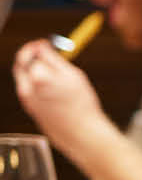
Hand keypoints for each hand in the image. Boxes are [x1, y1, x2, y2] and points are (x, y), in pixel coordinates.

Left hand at [12, 39, 104, 153]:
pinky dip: (37, 87)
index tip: (45, 44)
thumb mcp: (72, 74)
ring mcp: (27, 102)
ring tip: (55, 78)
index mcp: (38, 76)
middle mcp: (27, 89)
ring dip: (34, 72)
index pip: (30, 52)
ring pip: (25, 79)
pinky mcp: (31, 112)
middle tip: (42, 54)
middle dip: (30, 57)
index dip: (37, 45)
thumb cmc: (81, 104)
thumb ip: (53, 58)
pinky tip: (55, 94)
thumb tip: (41, 46)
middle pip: (20, 65)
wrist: (82, 135)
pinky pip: (30, 93)